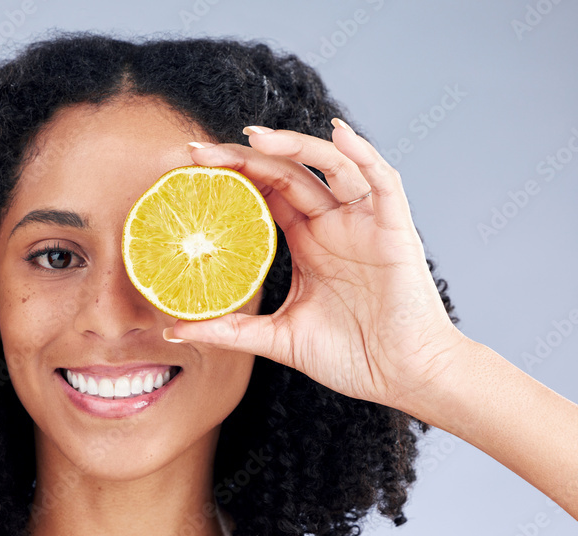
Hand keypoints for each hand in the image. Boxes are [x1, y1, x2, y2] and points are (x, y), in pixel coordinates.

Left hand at [170, 121, 467, 411]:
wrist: (404, 378)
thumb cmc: (351, 357)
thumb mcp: (279, 339)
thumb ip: (230, 331)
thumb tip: (173, 331)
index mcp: (307, 242)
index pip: (265, 193)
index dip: (232, 175)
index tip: (190, 168)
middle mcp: (332, 225)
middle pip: (287, 173)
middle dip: (245, 156)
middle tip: (200, 150)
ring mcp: (363, 223)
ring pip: (330, 165)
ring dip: (294, 145)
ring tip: (254, 137)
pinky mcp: (394, 229)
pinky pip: (382, 180)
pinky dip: (363, 153)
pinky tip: (338, 134)